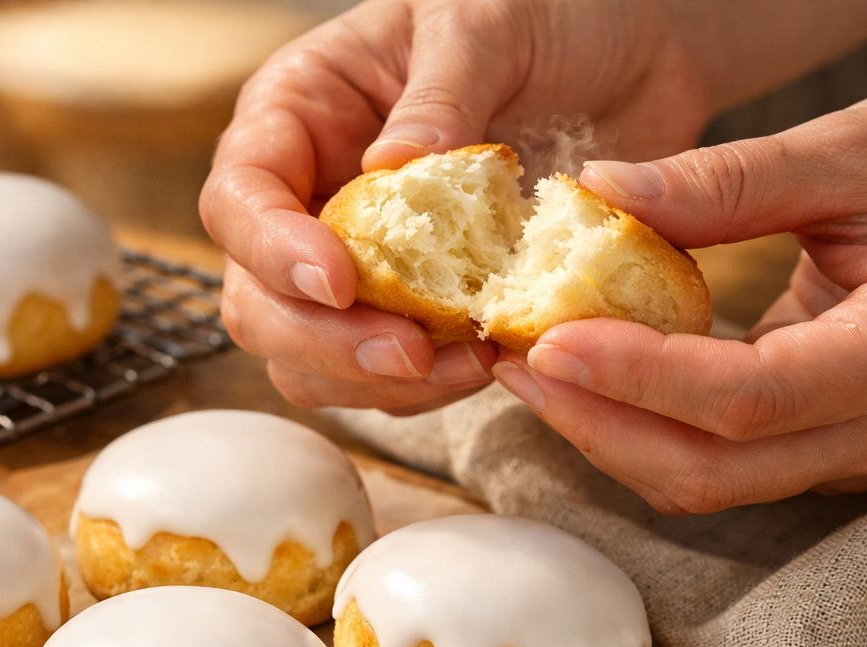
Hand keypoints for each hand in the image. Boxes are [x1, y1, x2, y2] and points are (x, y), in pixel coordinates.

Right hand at [200, 0, 715, 412]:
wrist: (626, 60)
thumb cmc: (541, 16)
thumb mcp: (485, 22)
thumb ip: (441, 91)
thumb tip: (392, 167)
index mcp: (295, 117)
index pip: (241, 200)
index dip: (273, 250)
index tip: (339, 281)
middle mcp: (305, 200)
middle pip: (257, 301)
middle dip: (324, 340)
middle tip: (408, 352)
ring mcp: (351, 265)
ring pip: (307, 358)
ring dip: (373, 381)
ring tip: (467, 363)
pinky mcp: (407, 310)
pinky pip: (381, 377)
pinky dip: (424, 389)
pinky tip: (485, 362)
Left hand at [492, 82, 866, 514]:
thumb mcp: (861, 148)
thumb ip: (731, 179)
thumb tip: (599, 191)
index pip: (751, 398)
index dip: (639, 380)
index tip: (548, 341)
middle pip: (715, 469)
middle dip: (596, 424)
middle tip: (512, 362)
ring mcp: (863, 449)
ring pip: (710, 482)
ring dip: (608, 434)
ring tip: (529, 367)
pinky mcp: (831, 446)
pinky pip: (722, 463)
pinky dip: (643, 429)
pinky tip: (590, 377)